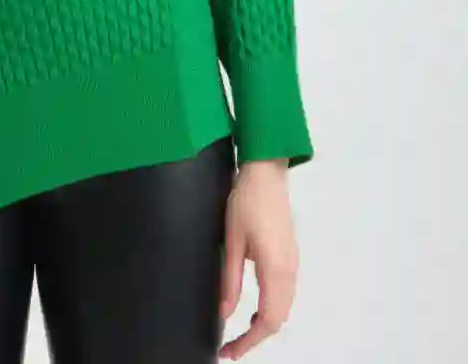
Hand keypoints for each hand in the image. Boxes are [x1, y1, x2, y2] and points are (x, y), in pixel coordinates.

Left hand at [218, 159, 297, 359]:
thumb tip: (225, 312)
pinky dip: (272, 309)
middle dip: (256, 338)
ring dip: (265, 324)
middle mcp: (289, 271)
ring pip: (284, 308)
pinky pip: (286, 293)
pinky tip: (254, 308)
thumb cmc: (247, 201)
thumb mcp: (232, 241)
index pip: (267, 320)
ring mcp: (293, 263)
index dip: (249, 341)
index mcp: (275, 269)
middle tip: (231, 346)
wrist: (267, 173)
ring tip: (239, 332)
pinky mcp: (290, 256)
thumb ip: (229, 279)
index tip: (229, 351)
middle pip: (278, 319)